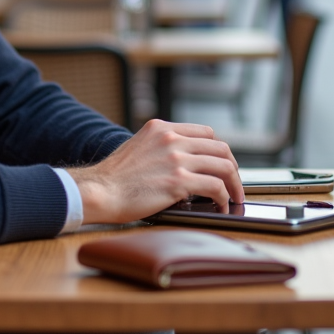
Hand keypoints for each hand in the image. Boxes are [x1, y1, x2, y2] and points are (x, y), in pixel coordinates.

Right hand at [67, 119, 244, 224]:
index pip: (205, 133)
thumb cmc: (115, 178)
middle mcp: (171, 139)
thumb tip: (184, 161)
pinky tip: (221, 206)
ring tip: (233, 197)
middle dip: (232, 167)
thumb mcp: (138, 147)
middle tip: (234, 183)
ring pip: (223, 166)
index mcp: (161, 128)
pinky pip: (215, 187)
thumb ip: (161, 147)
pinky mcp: (178, 181)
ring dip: (233, 184)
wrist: (99, 191)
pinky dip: (224, 197)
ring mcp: (176, 159)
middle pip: (220, 147)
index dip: (219, 150)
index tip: (222, 164)